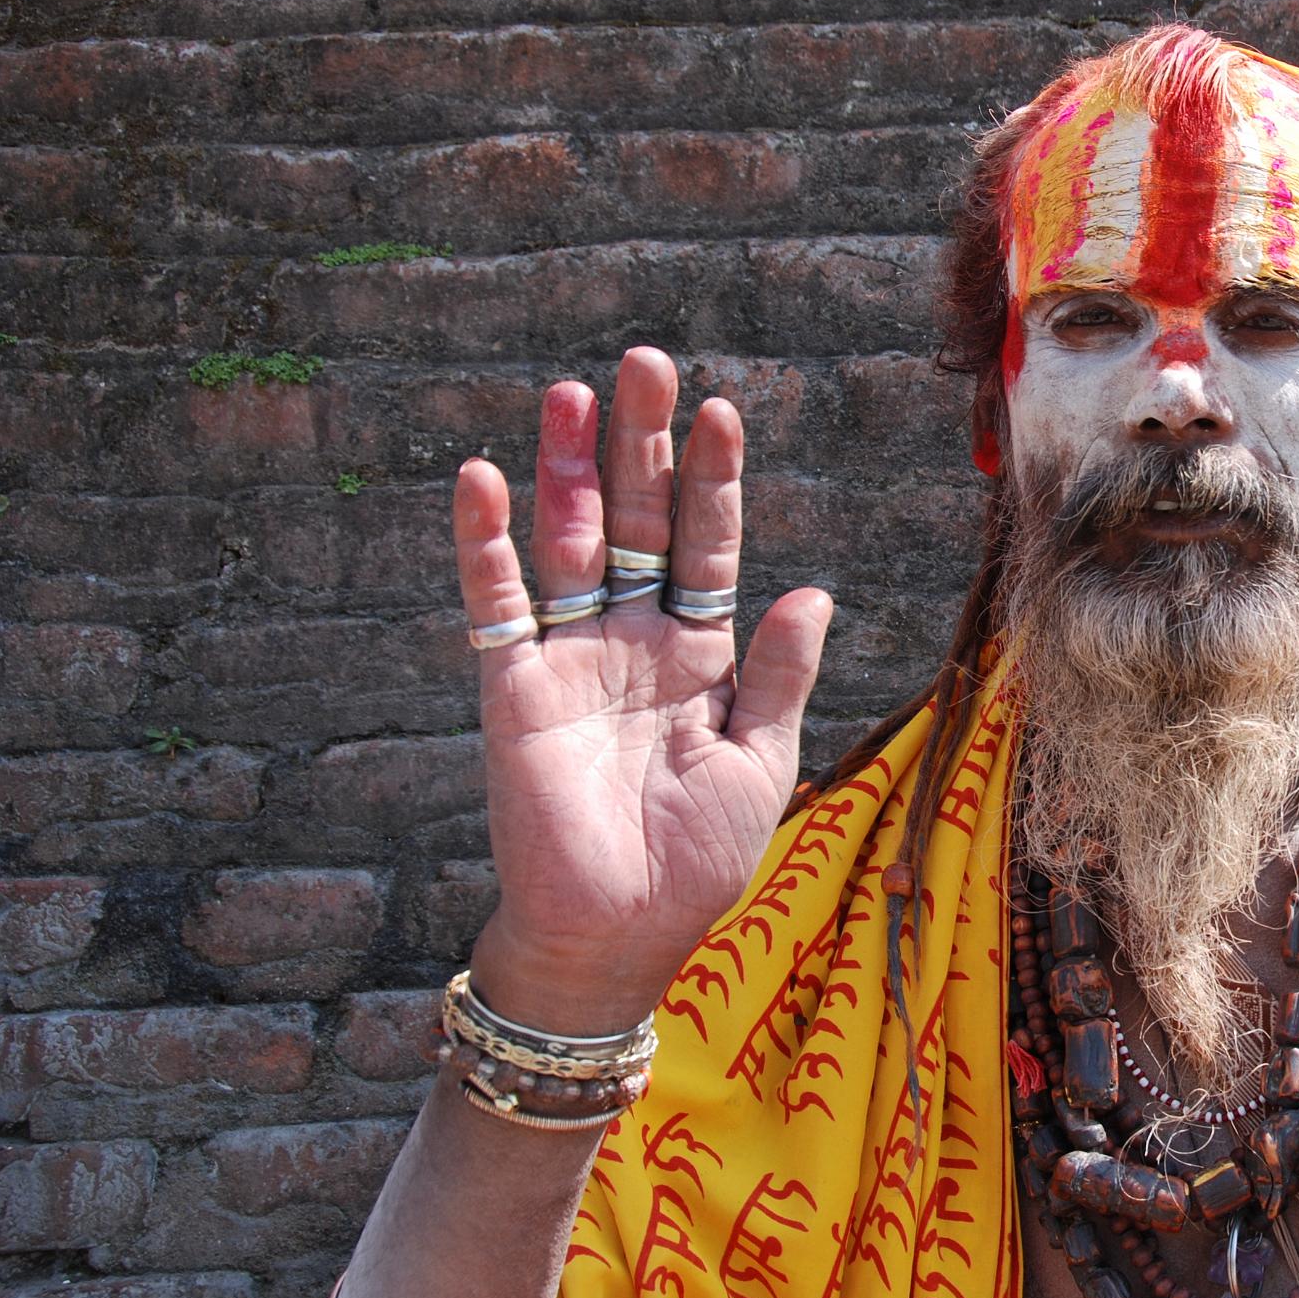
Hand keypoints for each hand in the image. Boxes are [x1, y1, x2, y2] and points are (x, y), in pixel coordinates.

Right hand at [453, 348, 831, 1032]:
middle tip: (644, 363)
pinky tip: (484, 477)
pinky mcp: (512, 687)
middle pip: (637, 521)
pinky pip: (496, 602)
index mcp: (700, 653)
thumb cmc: (698, 859)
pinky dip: (485, 543)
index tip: (722, 410)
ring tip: (574, 393)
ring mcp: (571, 656)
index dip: (713, 481)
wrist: (620, 935)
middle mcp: (634, 639)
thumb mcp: (760, 761)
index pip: (708, 545)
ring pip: (568, 542)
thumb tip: (814, 591)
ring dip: (569, 470)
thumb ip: (778, 676)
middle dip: (641, 446)